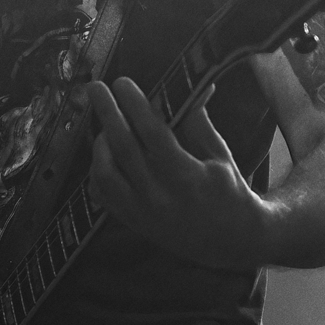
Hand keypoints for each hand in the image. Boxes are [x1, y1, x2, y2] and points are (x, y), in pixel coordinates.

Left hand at [86, 77, 268, 269]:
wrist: (228, 241)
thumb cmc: (228, 192)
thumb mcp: (220, 156)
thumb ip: (200, 122)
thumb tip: (197, 84)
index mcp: (186, 177)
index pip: (153, 134)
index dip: (135, 105)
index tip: (122, 83)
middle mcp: (159, 196)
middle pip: (122, 148)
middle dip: (107, 113)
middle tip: (95, 88)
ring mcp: (141, 211)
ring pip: (105, 173)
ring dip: (100, 144)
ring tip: (104, 126)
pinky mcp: (131, 221)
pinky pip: (102, 194)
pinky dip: (97, 171)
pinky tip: (104, 154)